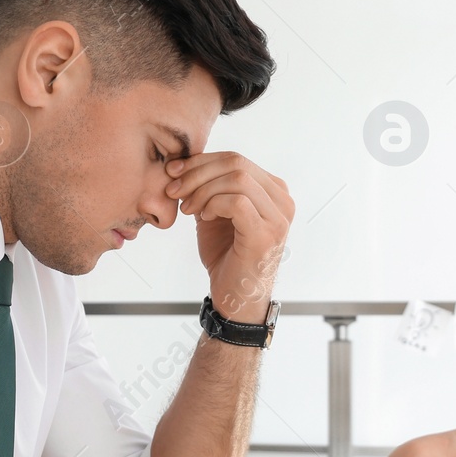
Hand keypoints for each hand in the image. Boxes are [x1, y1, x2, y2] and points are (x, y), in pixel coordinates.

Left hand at [165, 151, 292, 323]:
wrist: (235, 297)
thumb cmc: (226, 256)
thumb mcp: (215, 213)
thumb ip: (209, 187)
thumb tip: (184, 163)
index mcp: (273, 191)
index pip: (237, 159)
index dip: (201, 161)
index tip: (173, 172)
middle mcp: (282, 200)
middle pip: (237, 163)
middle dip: (197, 173)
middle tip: (174, 190)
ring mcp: (278, 217)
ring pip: (237, 179)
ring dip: (202, 190)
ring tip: (187, 208)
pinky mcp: (267, 234)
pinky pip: (236, 201)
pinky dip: (213, 204)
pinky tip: (203, 217)